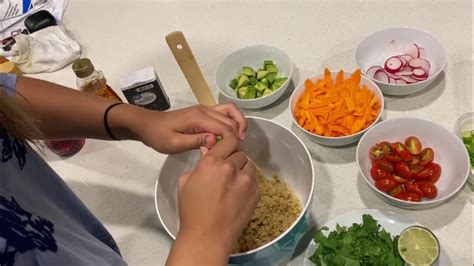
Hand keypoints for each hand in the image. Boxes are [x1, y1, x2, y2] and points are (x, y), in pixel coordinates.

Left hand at [133, 103, 246, 153]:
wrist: (147, 125)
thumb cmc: (159, 136)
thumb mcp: (175, 143)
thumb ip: (195, 141)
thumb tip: (215, 140)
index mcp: (199, 118)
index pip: (225, 126)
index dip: (233, 139)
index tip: (234, 153)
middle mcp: (205, 110)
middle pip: (232, 116)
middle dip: (239, 131)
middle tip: (238, 149)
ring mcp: (204, 110)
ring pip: (230, 111)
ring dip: (238, 124)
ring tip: (238, 141)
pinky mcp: (203, 113)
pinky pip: (223, 114)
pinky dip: (230, 123)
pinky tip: (228, 138)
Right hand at [166, 137, 258, 265]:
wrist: (208, 236)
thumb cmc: (193, 212)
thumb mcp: (186, 183)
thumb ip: (199, 163)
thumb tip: (207, 151)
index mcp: (212, 162)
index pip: (229, 139)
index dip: (229, 140)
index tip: (229, 143)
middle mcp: (231, 168)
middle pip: (239, 153)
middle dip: (233, 159)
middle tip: (226, 171)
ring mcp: (246, 181)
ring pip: (249, 166)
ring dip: (242, 170)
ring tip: (233, 183)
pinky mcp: (256, 193)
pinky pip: (255, 181)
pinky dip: (248, 184)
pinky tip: (237, 195)